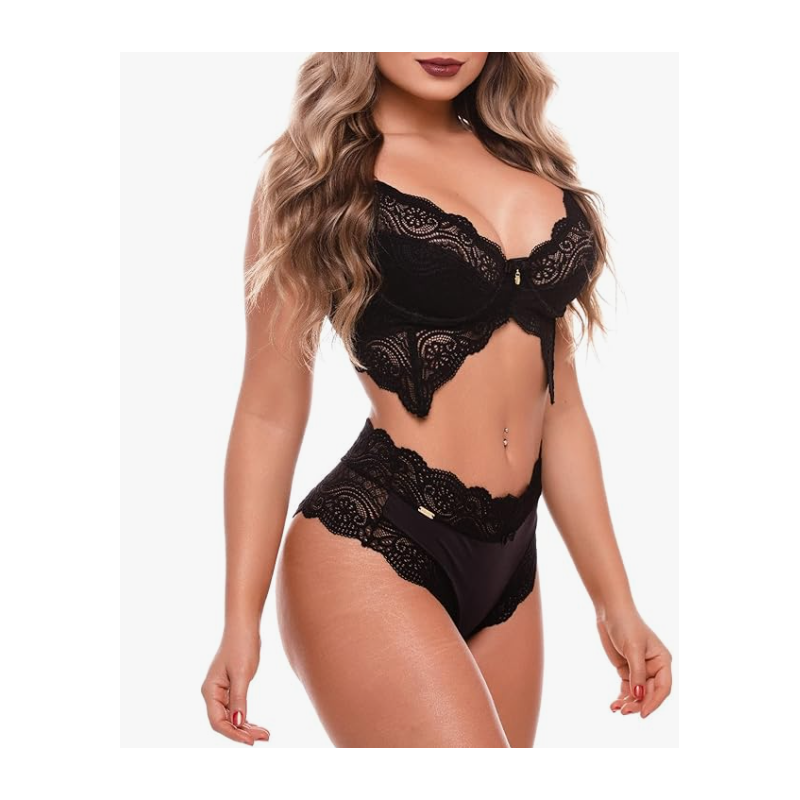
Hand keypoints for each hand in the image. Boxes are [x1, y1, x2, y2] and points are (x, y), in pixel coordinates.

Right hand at [201, 626, 270, 744]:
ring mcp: (221, 691)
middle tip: (264, 737)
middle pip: (224, 722)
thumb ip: (239, 698)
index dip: (233, 734)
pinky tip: (257, 725)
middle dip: (243, 732)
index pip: (217, 722)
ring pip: (231, 717)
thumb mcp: (242, 673)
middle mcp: (212, 693)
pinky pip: (236, 709)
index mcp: (210, 690)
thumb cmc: (241, 645)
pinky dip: (246, 717)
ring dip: (246, 727)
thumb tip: (237, 723)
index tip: (251, 741)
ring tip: (265, 735)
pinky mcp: (231, 688)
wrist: (245, 626)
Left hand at [596, 606, 671, 718]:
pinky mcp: (627, 670)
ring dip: (629, 703)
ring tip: (616, 709)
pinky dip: (622, 697)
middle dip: (638, 704)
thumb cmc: (626, 625)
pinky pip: (627, 688)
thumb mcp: (633, 648)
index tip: (643, 713)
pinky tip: (614, 705)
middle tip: (624, 711)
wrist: (610, 612)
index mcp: (662, 661)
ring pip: (638, 694)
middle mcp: (654, 668)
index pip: (663, 688)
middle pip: (649, 693)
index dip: (654, 702)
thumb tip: (638, 695)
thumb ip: (637, 672)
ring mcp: (640, 670)